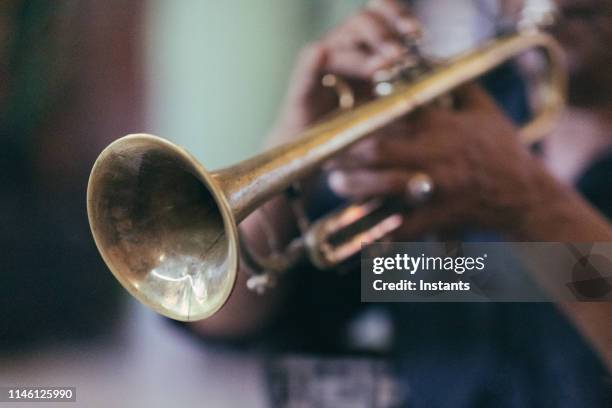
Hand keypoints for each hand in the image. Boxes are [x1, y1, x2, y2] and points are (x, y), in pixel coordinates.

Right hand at [269, 0, 420, 144]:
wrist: (317, 153)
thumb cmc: (355, 128)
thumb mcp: (388, 107)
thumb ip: (406, 92)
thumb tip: (436, 82)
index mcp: (364, 49)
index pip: (379, 16)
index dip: (398, 17)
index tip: (418, 35)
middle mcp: (341, 50)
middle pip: (360, 21)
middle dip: (384, 34)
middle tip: (401, 55)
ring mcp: (319, 68)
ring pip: (337, 42)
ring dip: (362, 53)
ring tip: (382, 67)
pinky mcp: (301, 89)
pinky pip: (305, 68)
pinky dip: (313, 60)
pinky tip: (320, 54)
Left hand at [327, 84, 563, 237]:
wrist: (524, 193)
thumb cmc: (501, 149)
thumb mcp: (484, 110)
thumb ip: (458, 87)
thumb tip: (432, 67)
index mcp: (441, 125)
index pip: (393, 115)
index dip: (362, 119)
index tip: (341, 123)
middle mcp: (434, 154)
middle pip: (377, 150)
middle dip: (347, 153)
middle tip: (330, 155)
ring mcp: (435, 187)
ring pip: (384, 186)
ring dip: (355, 186)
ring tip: (337, 184)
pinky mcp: (437, 216)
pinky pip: (402, 227)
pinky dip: (380, 232)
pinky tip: (361, 230)